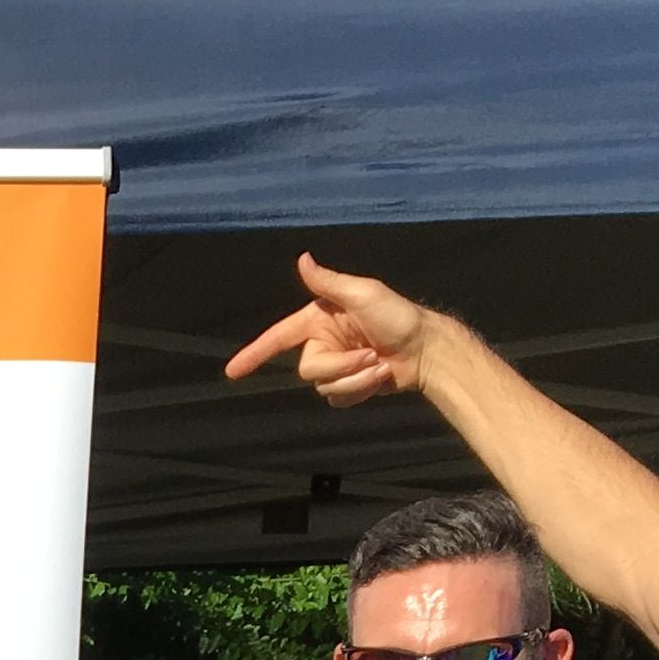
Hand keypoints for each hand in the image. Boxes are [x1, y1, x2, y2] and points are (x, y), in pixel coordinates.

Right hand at [225, 253, 437, 404]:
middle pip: (309, 370)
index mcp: (319, 319)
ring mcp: (336, 367)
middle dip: (342, 366)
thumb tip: (303, 260)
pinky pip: (339, 399)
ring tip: (380, 365)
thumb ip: (328, 282)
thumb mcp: (363, 293)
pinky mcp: (348, 386)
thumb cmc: (398, 316)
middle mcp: (323, 343)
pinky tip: (380, 378)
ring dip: (356, 378)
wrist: (425, 350)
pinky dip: (360, 391)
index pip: (279, 337)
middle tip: (372, 354)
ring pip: (325, 387)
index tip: (233, 371)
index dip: (255, 353)